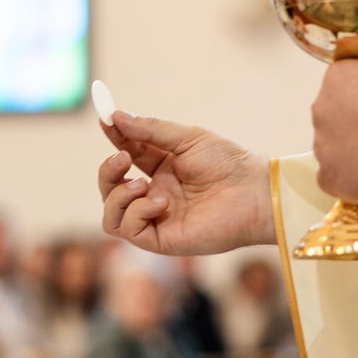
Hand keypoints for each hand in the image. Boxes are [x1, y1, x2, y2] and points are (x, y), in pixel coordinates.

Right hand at [97, 112, 274, 255]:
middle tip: (122, 158)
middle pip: (110, 189)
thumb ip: (150, 130)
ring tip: (142, 184)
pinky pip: (129, 230)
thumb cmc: (228, 164)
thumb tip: (115, 117)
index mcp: (162, 170)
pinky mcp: (161, 240)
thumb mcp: (186, 138)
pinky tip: (160, 202)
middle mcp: (155, 195)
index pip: (127, 155)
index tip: (104, 120)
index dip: (114, 139)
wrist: (253, 193)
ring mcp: (157, 219)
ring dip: (117, 196)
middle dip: (107, 171)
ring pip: (111, 216)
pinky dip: (136, 213)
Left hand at [310, 58, 357, 203]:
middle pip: (339, 115)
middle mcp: (320, 108)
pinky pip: (337, 176)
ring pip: (336, 146)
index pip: (347, 82)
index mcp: (339, 75)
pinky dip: (353, 178)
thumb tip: (345, 46)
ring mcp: (320, 145)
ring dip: (355, 150)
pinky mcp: (327, 177)